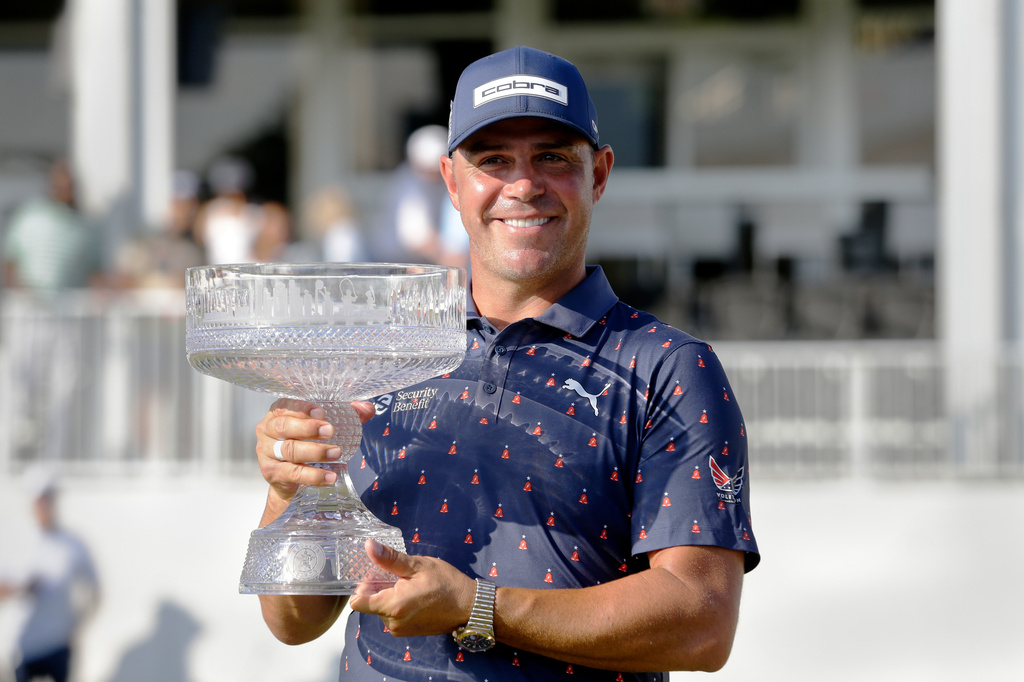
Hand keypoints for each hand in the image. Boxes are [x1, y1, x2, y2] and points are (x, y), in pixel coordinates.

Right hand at [254, 398, 375, 504]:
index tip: (322, 411)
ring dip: (315, 451)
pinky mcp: (271, 473)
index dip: (302, 407)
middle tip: (330, 431)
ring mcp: (267, 452)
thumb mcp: (322, 426)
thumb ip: (346, 414)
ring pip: (289, 450)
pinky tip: (330, 476)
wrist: (288, 479)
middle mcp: (267, 430)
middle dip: (308, 428)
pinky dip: (313, 475)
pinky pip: (293, 473)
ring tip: (336, 453)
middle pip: (284, 426)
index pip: (285, 406)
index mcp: (277, 413)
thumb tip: (368, 408)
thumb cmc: (304, 442)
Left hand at [349, 539, 477, 637]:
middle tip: (399, 575)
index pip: (357, 602)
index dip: (362, 585)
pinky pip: (392, 616)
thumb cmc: (446, 583)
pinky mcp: (407, 632)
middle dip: (378, 587)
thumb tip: (368, 546)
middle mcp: (392, 623)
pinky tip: (414, 595)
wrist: (469, 607)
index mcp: (393, 606)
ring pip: (381, 609)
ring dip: (389, 595)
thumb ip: (390, 559)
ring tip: (410, 585)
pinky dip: (396, 604)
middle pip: (370, 603)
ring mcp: (399, 629)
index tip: (376, 573)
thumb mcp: (418, 566)